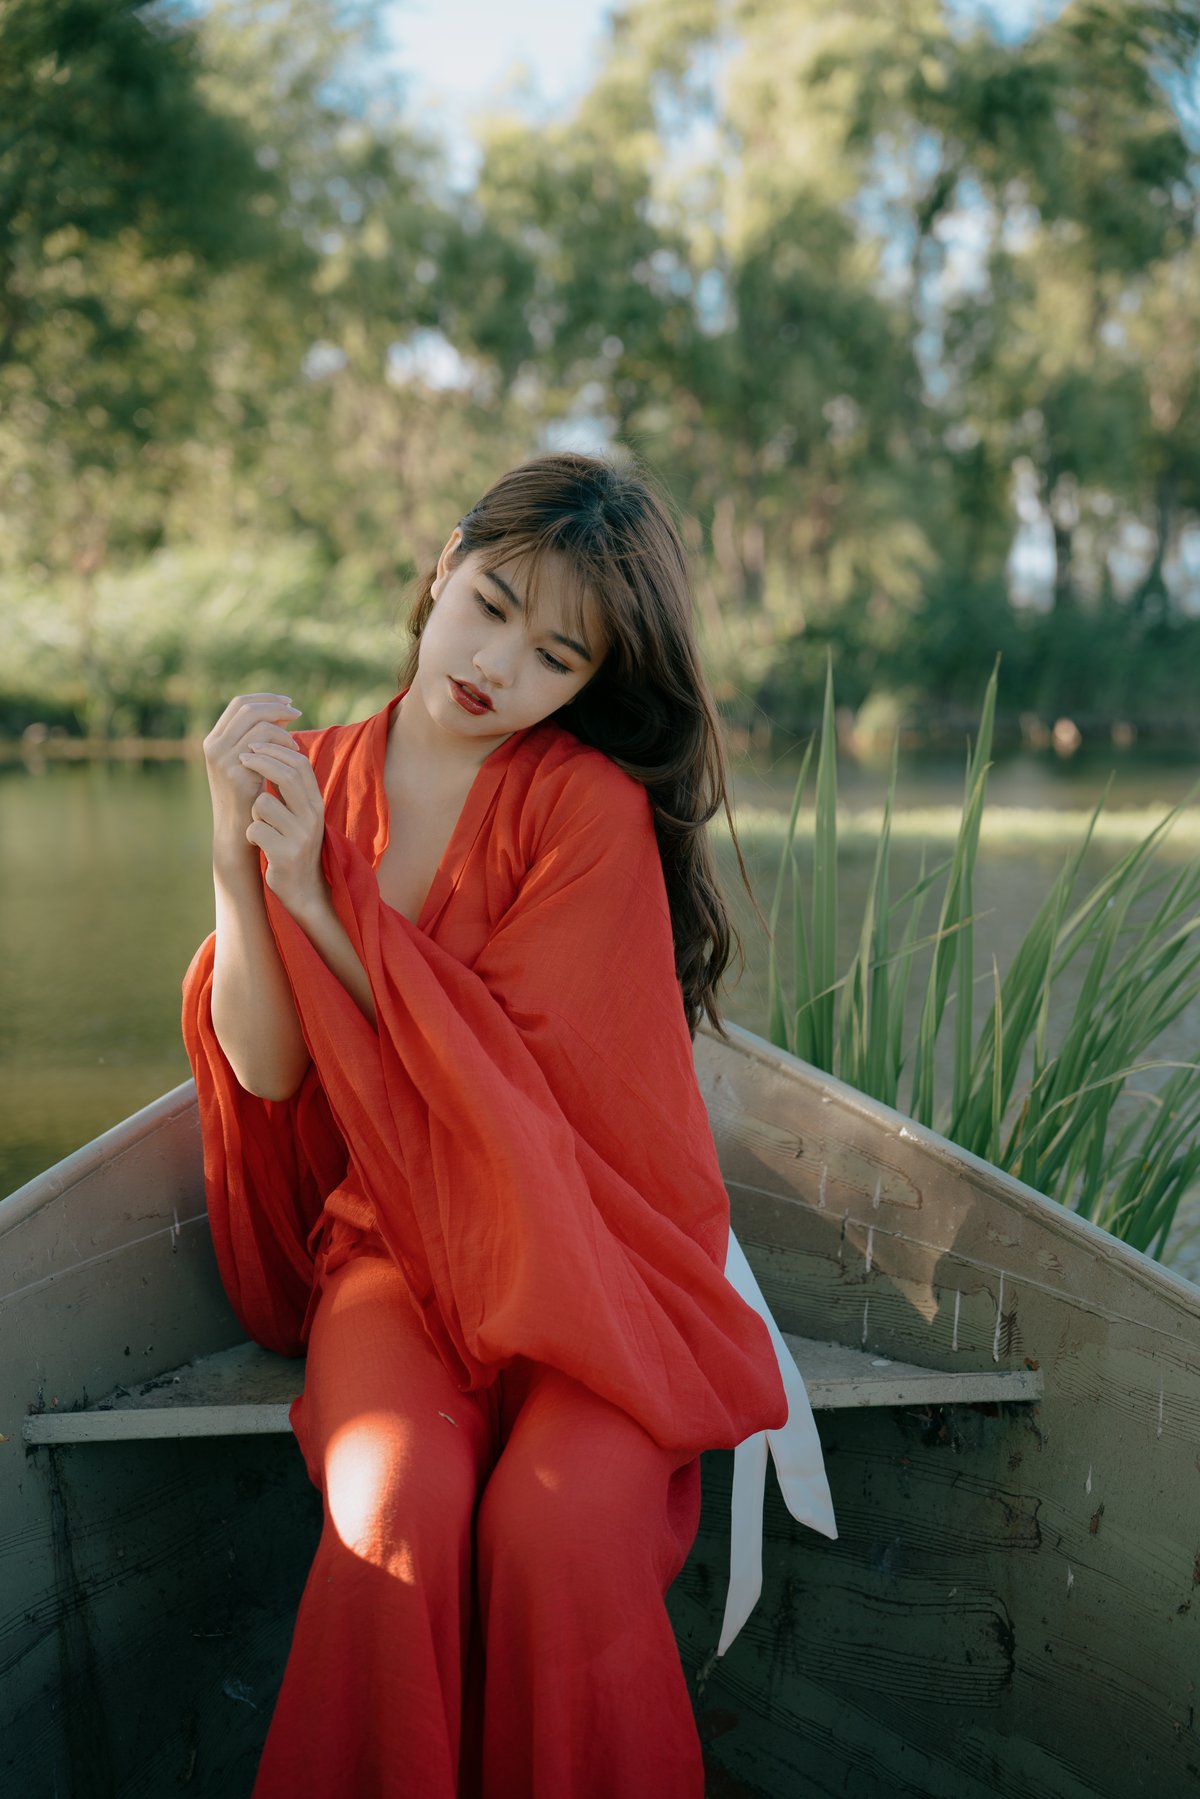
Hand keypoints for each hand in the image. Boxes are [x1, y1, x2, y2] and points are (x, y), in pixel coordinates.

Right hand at [203, 693, 301, 848]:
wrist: (236, 831)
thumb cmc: (247, 797)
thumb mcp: (251, 762)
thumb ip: (261, 738)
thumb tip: (285, 712)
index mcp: (214, 740)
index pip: (239, 704)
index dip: (265, 698)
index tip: (287, 702)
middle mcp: (214, 746)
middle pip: (247, 708)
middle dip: (276, 706)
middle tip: (297, 712)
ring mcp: (222, 759)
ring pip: (259, 724)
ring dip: (283, 729)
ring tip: (295, 743)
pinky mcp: (236, 772)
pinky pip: (265, 744)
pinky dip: (283, 743)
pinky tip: (294, 753)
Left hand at [238, 732, 328, 919]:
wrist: (303, 889)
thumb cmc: (293, 844)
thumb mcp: (299, 814)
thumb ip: (291, 788)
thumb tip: (272, 750)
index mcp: (316, 804)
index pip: (300, 764)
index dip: (276, 750)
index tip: (254, 745)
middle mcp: (312, 817)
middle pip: (287, 775)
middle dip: (260, 762)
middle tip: (241, 758)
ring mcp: (300, 836)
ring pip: (263, 803)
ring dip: (253, 811)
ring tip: (259, 825)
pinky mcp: (285, 854)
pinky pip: (255, 829)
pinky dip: (250, 834)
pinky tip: (258, 844)